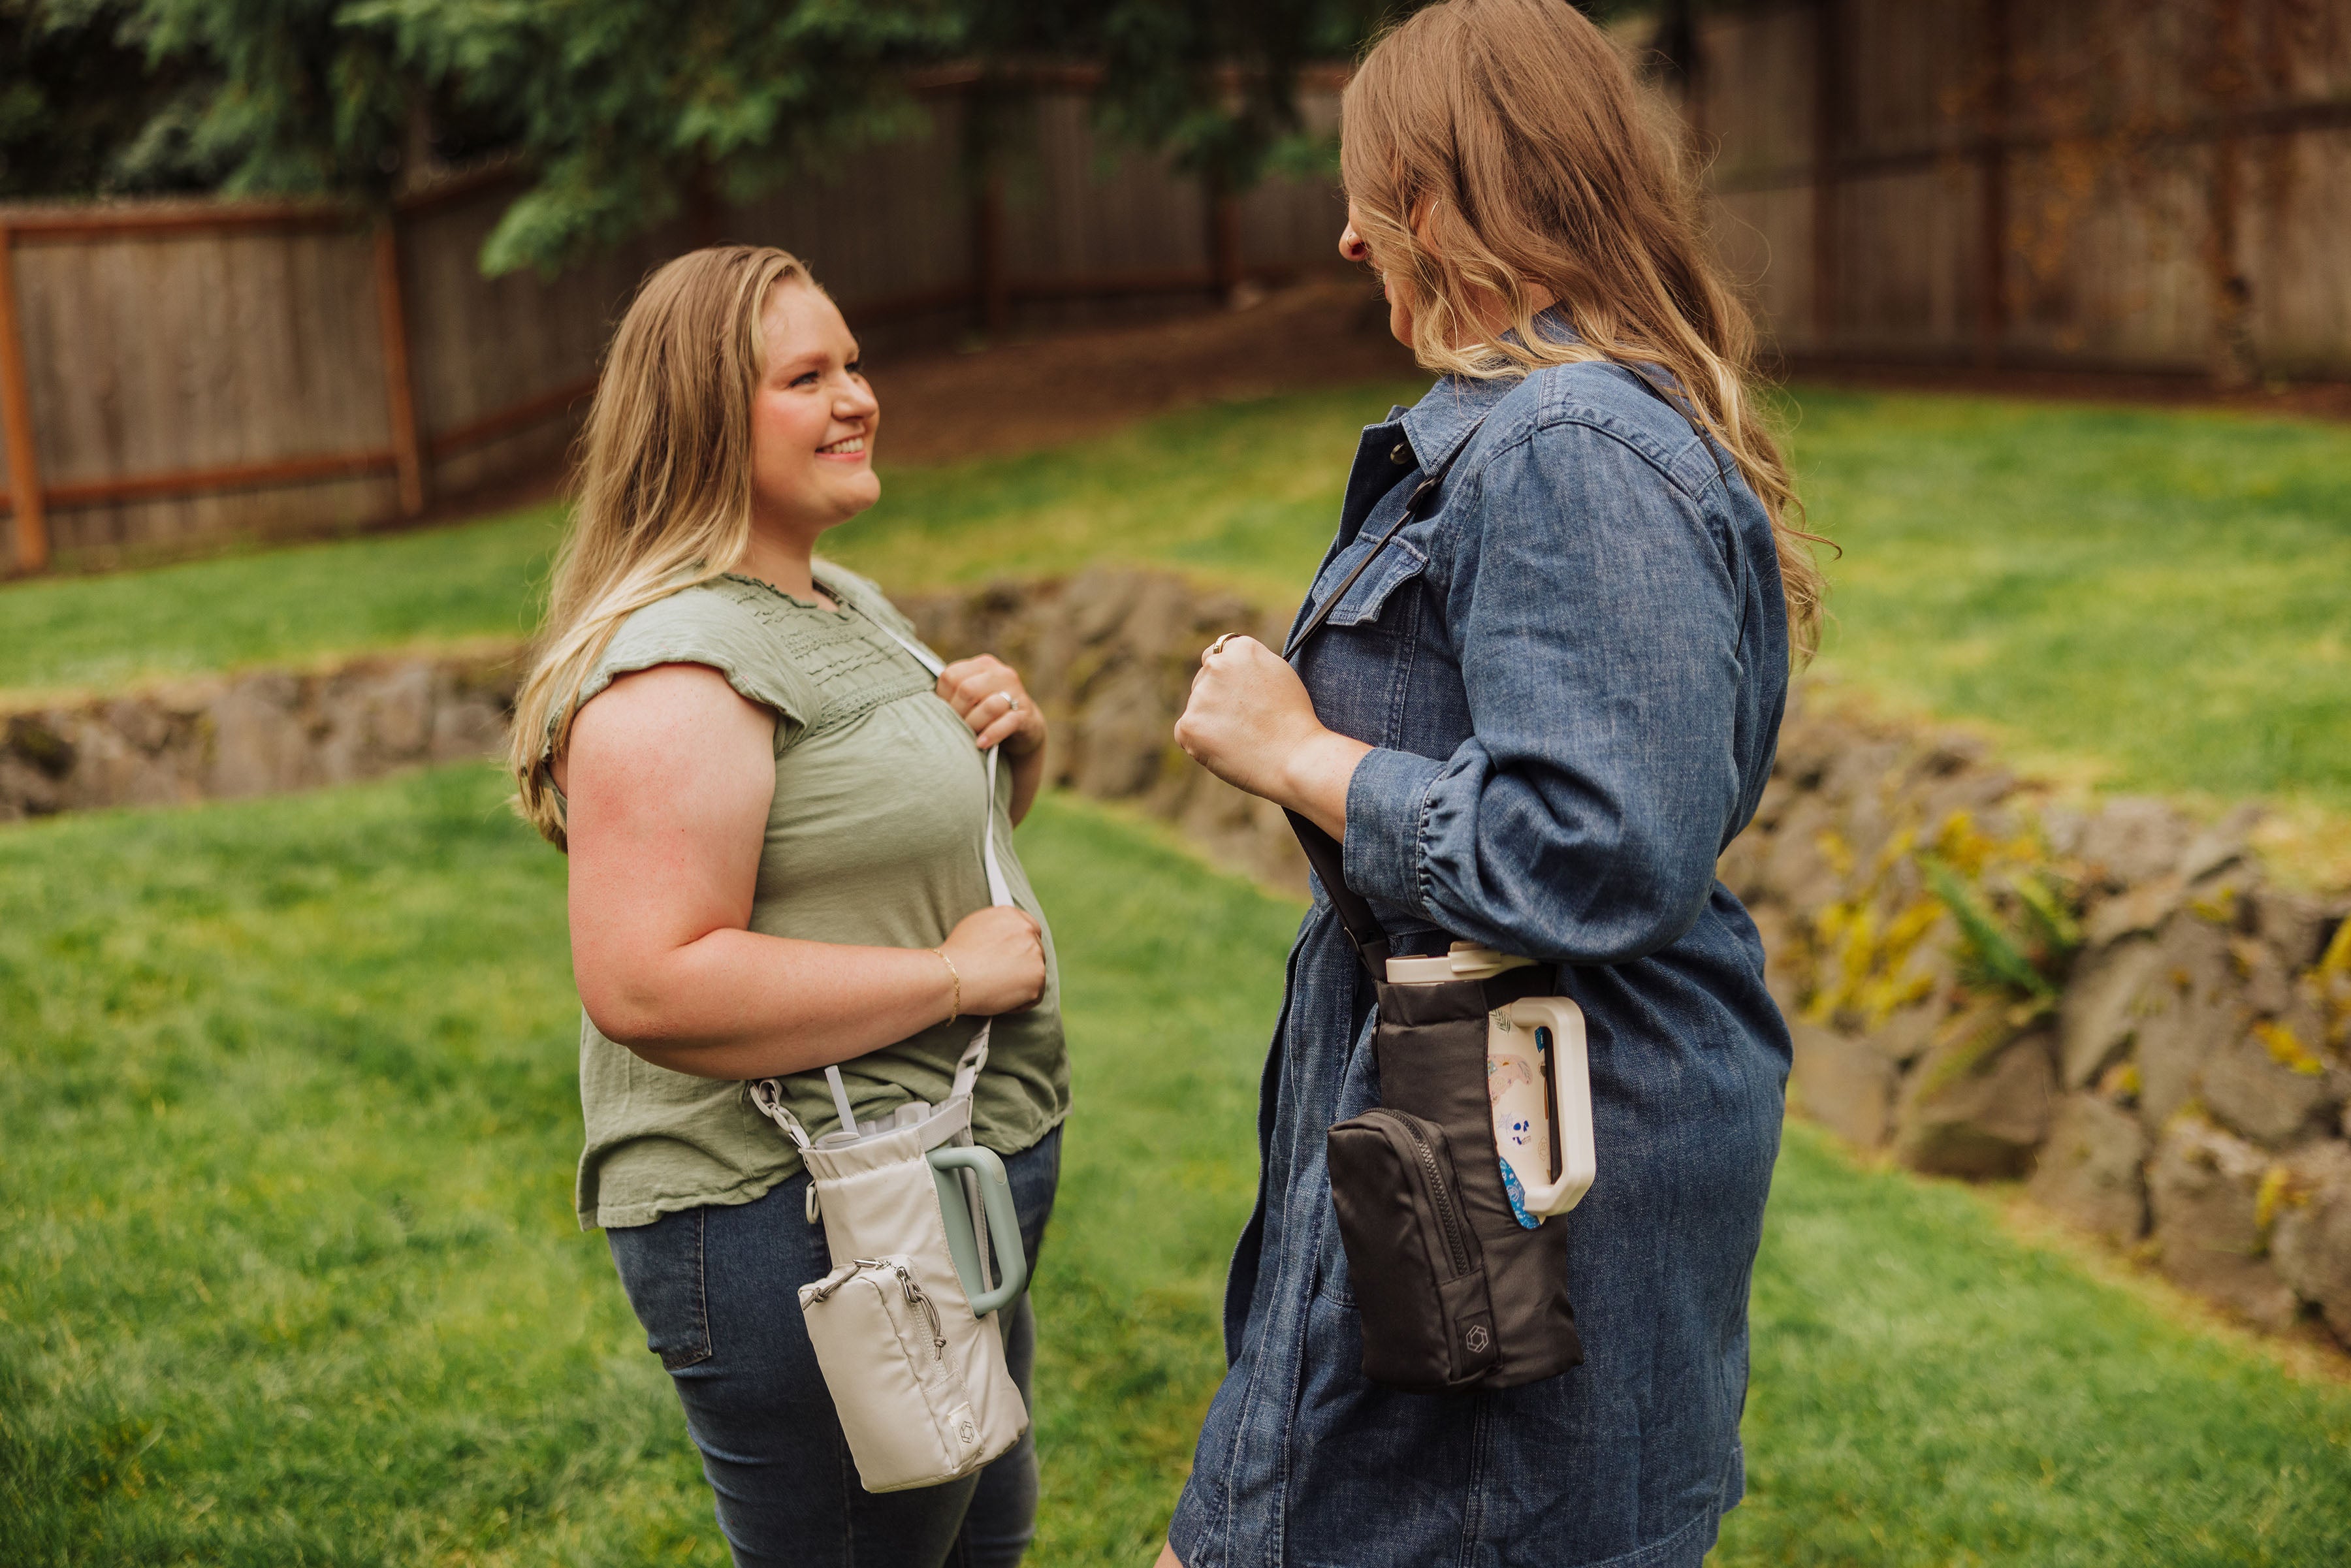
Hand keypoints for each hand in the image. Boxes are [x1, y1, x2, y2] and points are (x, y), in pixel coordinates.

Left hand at [938, 655, 1046, 757]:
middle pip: (968, 690)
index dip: (943, 698)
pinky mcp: (1026, 715)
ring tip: (969, 736)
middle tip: (956, 727)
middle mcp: (1001, 673)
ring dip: (974, 724)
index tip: (944, 713)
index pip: (952, 675)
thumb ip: (954, 693)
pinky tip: (981, 744)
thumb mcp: (972, 697)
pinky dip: (992, 734)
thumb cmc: (986, 712)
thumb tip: (924, 703)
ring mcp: (1017, 693)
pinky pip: (1007, 722)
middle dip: (958, 713)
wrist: (1025, 728)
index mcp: (982, 665)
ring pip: (989, 706)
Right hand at [938, 905, 1046, 1016]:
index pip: (1031, 928)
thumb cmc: (956, 957)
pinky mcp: (1037, 979)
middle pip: (1036, 950)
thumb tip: (1003, 938)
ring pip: (1036, 973)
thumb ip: (997, 929)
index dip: (1024, 945)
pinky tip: (1000, 999)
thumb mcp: (974, 927)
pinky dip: (1021, 1002)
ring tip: (995, 990)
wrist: (951, 977)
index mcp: (1011, 916)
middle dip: (1024, 965)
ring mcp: (1035, 955)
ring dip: (1021, 983)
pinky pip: (1035, 995)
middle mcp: (1027, 931)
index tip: (1018, 957)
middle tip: (1004, 978)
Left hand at [1173, 636, 1368, 834]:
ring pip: (1196, 709)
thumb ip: (1249, 666)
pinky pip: (1187, 732)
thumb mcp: (1279, 676)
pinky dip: (1201, 743)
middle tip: (1247, 724)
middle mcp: (1217, 665)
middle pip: (1202, 681)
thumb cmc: (1294, 723)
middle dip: (1216, 700)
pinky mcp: (1188, 725)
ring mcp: (1200, 695)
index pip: (1216, 655)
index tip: (1237, 696)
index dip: (1225, 678)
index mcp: (1242, 649)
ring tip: (1243, 739)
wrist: (1296, 758)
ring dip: (1210, 722)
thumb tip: (1227, 668)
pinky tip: (1229, 750)